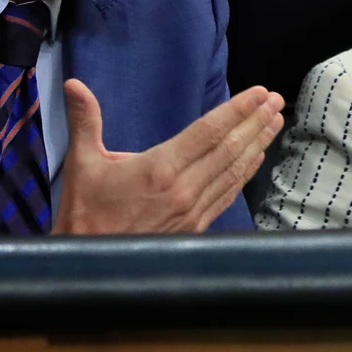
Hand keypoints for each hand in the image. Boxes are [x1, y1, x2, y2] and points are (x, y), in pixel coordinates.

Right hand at [53, 80, 284, 234]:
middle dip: (256, 122)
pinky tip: (256, 158)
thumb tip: (74, 84)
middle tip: (278, 100)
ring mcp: (193, 211)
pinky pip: (227, 194)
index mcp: (160, 169)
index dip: (237, 110)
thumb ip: (85, 121)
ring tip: (275, 122)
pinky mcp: (196, 227)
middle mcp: (183, 189)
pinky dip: (245, 173)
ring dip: (257, 144)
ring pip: (234, 171)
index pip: (208, 131)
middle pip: (230, 149)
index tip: (260, 93)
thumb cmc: (84, 213)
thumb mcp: (81, 164)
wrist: (91, 267)